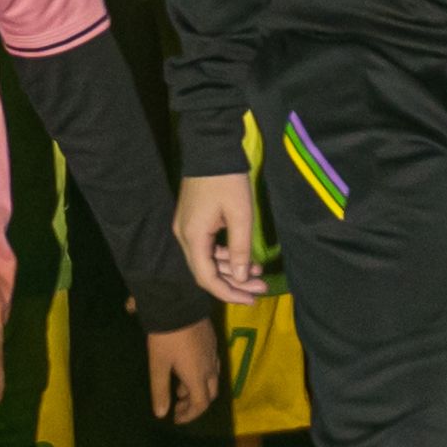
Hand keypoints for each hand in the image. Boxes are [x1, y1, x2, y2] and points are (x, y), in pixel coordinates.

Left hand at [146, 318, 225, 422]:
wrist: (178, 303)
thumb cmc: (166, 336)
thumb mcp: (158, 364)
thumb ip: (160, 390)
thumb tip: (161, 414)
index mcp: (198, 376)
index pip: (201, 404)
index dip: (190, 415)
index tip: (176, 418)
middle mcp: (210, 367)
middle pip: (210, 393)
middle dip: (194, 404)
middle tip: (178, 406)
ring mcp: (212, 353)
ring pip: (211, 379)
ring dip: (197, 388)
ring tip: (178, 388)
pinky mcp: (212, 341)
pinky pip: (211, 365)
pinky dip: (200, 375)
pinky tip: (186, 368)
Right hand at [175, 172, 270, 304]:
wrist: (211, 147)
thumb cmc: (227, 180)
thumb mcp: (240, 215)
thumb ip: (240, 250)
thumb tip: (242, 278)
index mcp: (192, 237)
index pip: (206, 278)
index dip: (228, 293)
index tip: (251, 299)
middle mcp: (184, 236)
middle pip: (206, 271)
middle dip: (235, 283)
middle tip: (261, 289)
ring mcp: (187, 228)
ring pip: (208, 259)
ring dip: (232, 269)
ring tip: (259, 274)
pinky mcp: (193, 220)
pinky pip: (208, 247)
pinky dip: (226, 255)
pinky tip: (246, 258)